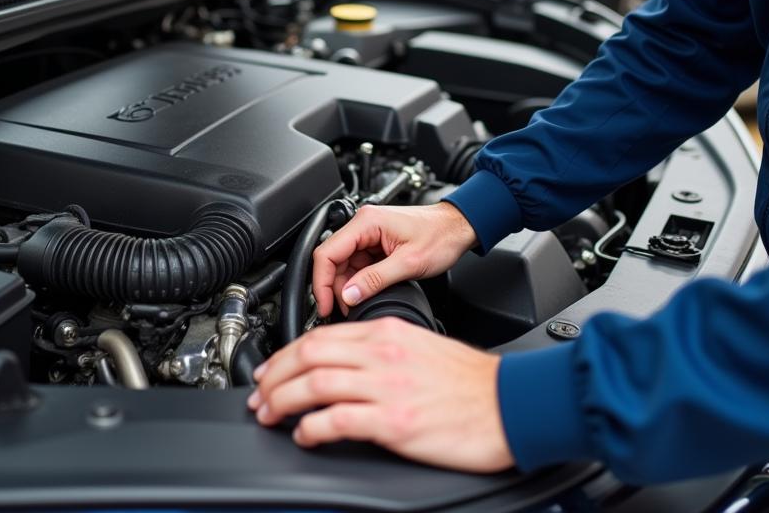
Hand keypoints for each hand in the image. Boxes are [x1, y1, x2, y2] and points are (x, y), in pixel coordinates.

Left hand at [248, 317, 512, 472]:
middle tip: (259, 394)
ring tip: (269, 414)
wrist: (509, 402)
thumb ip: (382, 351)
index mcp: (388, 332)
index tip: (272, 369)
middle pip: (310, 355)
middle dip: (275, 375)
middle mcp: (383, 354)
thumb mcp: (420, 348)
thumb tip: (346, 367)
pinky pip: (339, 420)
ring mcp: (387, 386)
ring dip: (283, 400)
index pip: (322, 335)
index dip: (287, 354)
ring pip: (316, 383)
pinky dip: (313, 427)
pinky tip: (305, 435)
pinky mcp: (395, 421)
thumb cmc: (471, 382)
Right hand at [312, 202, 476, 316]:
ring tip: (357, 304)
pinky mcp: (375, 243)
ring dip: (346, 286)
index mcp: (367, 222)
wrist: (458, 228)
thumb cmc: (441, 236)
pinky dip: (357, 281)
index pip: (328, 252)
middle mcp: (364, 224)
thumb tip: (349, 296)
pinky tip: (365, 293)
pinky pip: (357, 264)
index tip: (324, 304)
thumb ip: (375, 279)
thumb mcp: (409, 263)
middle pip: (333, 259)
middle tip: (343, 310)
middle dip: (334, 287)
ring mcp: (369, 234)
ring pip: (343, 263)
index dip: (321, 282)